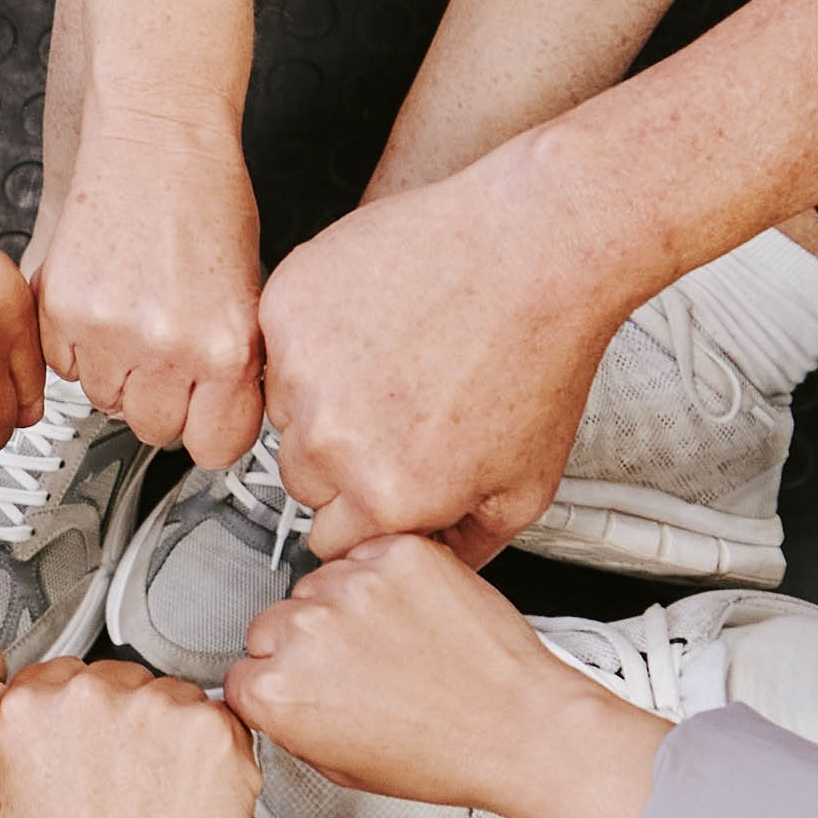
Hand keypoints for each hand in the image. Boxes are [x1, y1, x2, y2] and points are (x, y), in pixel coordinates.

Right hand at [0, 659, 254, 817]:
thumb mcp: (16, 801)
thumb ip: (35, 743)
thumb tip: (59, 727)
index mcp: (31, 707)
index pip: (67, 675)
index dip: (92, 715)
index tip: (103, 740)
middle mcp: (89, 695)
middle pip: (126, 680)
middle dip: (136, 724)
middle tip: (138, 783)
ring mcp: (154, 707)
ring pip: (176, 700)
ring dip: (179, 739)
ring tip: (164, 802)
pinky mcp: (211, 728)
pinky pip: (223, 725)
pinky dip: (218, 760)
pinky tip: (194, 803)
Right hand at [31, 97, 263, 465]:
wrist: (158, 138)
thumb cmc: (207, 200)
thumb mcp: (249, 294)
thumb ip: (232, 366)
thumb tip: (217, 416)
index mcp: (227, 348)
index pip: (216, 448)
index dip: (209, 429)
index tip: (205, 414)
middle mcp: (169, 346)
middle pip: (155, 431)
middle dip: (160, 399)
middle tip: (165, 353)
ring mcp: (110, 331)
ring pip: (105, 402)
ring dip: (116, 372)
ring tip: (134, 316)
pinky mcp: (61, 308)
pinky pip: (63, 365)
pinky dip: (76, 344)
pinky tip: (103, 301)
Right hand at [224, 534, 662, 817]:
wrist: (521, 726)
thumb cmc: (445, 754)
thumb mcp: (342, 768)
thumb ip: (292, 726)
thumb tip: (277, 699)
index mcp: (280, 692)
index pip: (241, 673)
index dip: (276, 684)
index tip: (302, 687)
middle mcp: (308, 632)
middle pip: (272, 623)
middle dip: (305, 645)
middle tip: (354, 669)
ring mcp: (354, 586)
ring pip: (320, 584)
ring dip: (345, 605)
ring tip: (394, 643)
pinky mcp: (399, 554)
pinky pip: (370, 556)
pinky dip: (387, 578)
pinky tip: (414, 617)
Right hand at [255, 153, 646, 559]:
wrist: (535, 248)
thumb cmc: (538, 353)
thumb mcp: (526, 487)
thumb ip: (466, 548)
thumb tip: (431, 569)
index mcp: (386, 497)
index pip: (331, 540)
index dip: (363, 512)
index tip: (380, 485)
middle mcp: (335, 441)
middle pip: (302, 480)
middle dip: (343, 459)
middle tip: (399, 411)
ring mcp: (303, 371)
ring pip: (284, 412)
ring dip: (322, 397)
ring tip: (392, 360)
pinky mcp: (288, 308)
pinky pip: (278, 345)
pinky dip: (314, 337)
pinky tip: (375, 322)